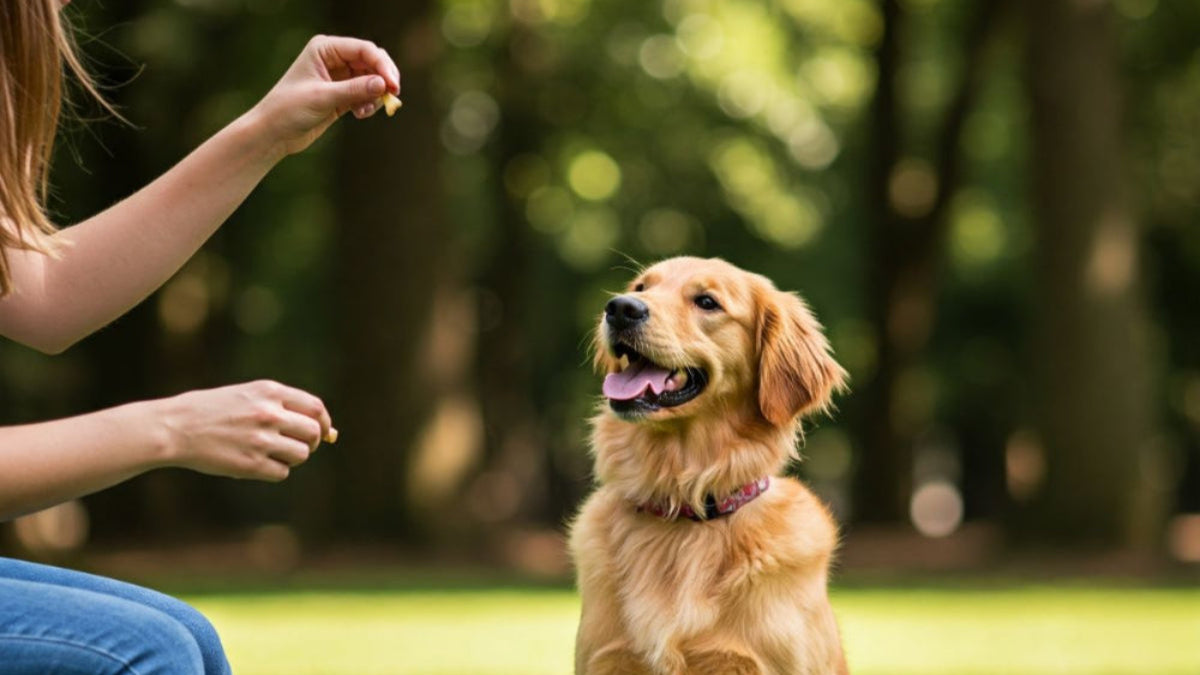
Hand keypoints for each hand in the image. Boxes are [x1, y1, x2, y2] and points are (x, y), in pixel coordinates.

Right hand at [157, 380, 334, 481]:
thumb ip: (282, 407)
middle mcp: (269, 413)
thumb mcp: (247, 395)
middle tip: (298, 446)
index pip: (315, 407)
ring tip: (272, 454)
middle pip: (313, 433)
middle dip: (312, 442)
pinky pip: (282, 472)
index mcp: (269, 392)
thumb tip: (326, 430)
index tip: (324, 431)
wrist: (174, 427)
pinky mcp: (250, 464)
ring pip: (301, 454)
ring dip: (293, 457)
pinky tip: (257, 464)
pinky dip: (275, 471)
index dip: (324, 422)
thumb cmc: (210, 410)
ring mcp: (260, 439)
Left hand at [252, 35, 401, 156]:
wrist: (273, 133)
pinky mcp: (342, 95)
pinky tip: (360, 114)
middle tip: (393, 96)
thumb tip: (383, 85)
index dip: (382, 66)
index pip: (364, 50)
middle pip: (372, 62)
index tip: (393, 86)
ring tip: (365, 111)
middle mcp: (334, 58)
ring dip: (376, 95)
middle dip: (383, 79)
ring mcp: (339, 77)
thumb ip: (354, 90)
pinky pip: (366, 94)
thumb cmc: (289, 109)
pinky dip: (369, 104)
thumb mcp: (323, 98)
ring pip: (372, 79)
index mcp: (325, 48)